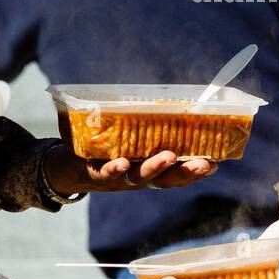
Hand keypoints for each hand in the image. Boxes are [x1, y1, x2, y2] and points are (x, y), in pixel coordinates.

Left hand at [45, 144, 216, 193]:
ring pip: (138, 177)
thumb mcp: (128, 140)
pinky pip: (104, 172)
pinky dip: (113, 169)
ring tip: (168, 156)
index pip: (175, 174)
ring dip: (154, 168)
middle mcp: (136, 178)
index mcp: (147, 170)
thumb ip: (147, 127)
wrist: (63, 168)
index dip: (195, 171)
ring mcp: (116, 178)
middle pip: (164, 179)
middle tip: (205, 164)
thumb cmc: (103, 150)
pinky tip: (122, 163)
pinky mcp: (92, 172)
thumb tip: (170, 99)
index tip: (215, 164)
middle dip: (185, 172)